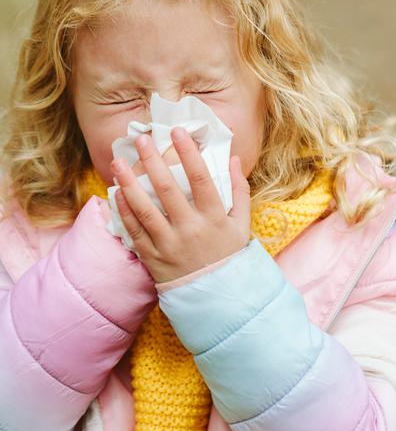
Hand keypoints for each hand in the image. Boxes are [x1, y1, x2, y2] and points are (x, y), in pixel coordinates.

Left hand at [110, 127, 250, 282]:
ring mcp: (170, 245)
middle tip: (141, 139)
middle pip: (168, 189)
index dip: (188, 153)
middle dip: (152, 161)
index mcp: (215, 218)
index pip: (201, 178)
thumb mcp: (242, 224)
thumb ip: (239, 190)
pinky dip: (124, 212)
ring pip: (145, 209)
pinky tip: (117, 193)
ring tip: (118, 162)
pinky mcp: (154, 258)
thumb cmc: (229, 255)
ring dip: (129, 183)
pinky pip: (135, 232)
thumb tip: (233, 158)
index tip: (177, 132)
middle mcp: (191, 230)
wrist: (217, 298)